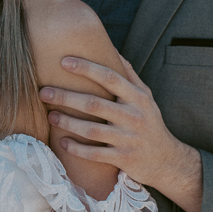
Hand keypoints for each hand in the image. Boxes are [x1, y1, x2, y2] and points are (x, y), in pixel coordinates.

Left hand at [41, 54, 203, 211]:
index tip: (64, 61)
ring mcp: (129, 139)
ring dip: (67, 122)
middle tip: (44, 92)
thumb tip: (112, 50)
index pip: (110, 77)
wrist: (168, 161)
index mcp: (138, 98)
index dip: (86, 68)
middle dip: (66, 97)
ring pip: (92, 130)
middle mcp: (134, 116)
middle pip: (94, 104)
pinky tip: (63, 142)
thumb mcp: (147, 97)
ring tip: (50, 116)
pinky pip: (96, 154)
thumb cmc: (150, 123)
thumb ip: (130, 75)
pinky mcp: (124, 159)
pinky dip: (78, 149)